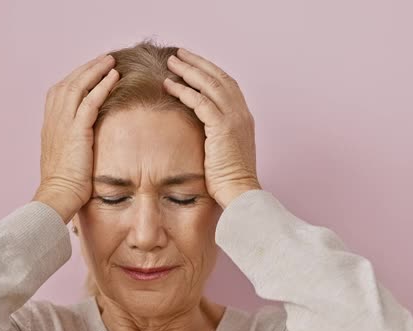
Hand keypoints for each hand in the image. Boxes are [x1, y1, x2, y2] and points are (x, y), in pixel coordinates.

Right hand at [34, 53, 119, 221]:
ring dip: (95, 70)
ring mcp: (63, 123)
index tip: (92, 71)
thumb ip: (72, 142)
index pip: (62, 91)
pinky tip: (114, 76)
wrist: (57, 196)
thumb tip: (86, 140)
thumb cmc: (64, 185)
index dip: (77, 78)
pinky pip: (90, 101)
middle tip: (104, 59)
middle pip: (70, 83)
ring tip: (111, 61)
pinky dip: (102, 85)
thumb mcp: (65, 157)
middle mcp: (53, 119)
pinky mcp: (76, 131)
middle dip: (88, 69)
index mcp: (50, 124)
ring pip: (79, 86)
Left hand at [163, 48, 261, 207]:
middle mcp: (241, 113)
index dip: (209, 71)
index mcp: (243, 117)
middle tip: (179, 54)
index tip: (192, 64)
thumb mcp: (224, 151)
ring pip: (209, 84)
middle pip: (219, 77)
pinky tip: (169, 84)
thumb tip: (198, 131)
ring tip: (172, 61)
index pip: (226, 85)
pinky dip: (184, 90)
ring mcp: (234, 118)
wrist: (241, 193)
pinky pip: (200, 101)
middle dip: (198, 63)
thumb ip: (215, 135)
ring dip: (189, 70)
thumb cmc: (229, 181)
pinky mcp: (223, 127)